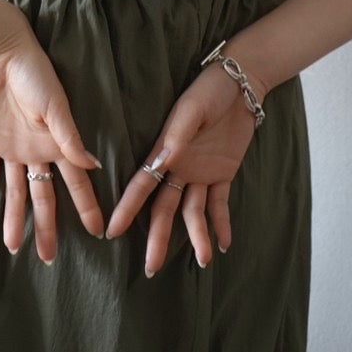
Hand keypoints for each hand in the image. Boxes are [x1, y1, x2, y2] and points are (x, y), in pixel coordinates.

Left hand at [0, 18, 104, 260]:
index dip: (87, 207)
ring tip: (12, 247)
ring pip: (15, 192)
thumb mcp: (55, 107)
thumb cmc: (35, 74)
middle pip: (44, 196)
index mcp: (59, 144)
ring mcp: (14, 149)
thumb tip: (93, 167)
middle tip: (48, 258)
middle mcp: (38, 151)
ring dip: (14, 218)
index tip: (98, 233)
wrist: (1, 54)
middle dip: (47, 227)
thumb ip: (70, 138)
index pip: (76, 183)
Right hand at [104, 62, 264, 275]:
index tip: (111, 231)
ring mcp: (201, 172)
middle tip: (151, 268)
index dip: (127, 209)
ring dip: (196, 235)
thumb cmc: (209, 90)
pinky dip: (221, 224)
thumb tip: (159, 164)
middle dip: (158, 237)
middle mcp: (179, 167)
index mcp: (166, 151)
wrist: (240, 83)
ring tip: (202, 261)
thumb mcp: (191, 110)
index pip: (142, 186)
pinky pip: (219, 203)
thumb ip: (177, 137)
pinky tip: (223, 244)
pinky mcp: (222, 172)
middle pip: (165, 208)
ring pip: (193, 211)